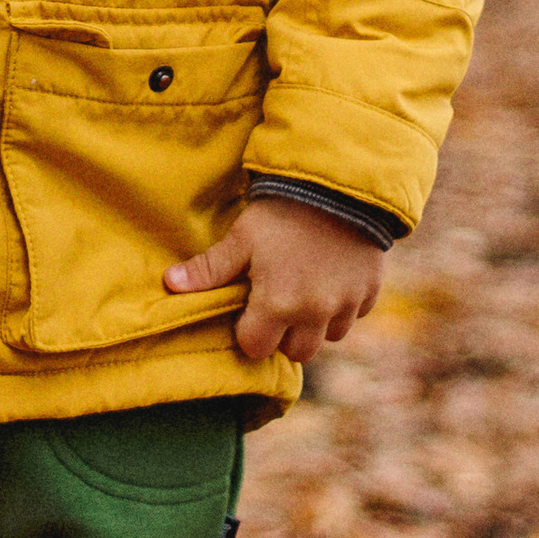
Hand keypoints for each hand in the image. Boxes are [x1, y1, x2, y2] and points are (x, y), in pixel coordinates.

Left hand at [165, 195, 385, 363]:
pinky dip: (344, 304)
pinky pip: (355, 313)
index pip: (256, 347)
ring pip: (329, 336)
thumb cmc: (282, 212)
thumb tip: (169, 283)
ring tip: (306, 291)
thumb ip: (209, 268)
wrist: (339, 185)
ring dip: (316, 323)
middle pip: (297, 352)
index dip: (248, 330)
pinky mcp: (369, 291)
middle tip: (277, 304)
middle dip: (284, 335)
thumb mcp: (242, 238)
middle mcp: (315, 315)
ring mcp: (346, 304)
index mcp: (278, 306)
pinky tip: (332, 277)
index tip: (249, 308)